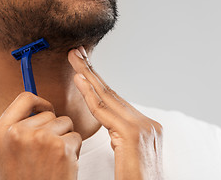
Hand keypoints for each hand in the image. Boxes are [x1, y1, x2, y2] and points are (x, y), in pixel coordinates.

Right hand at [0, 92, 81, 179]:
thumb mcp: (3, 153)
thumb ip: (14, 128)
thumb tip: (36, 106)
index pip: (24, 98)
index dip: (39, 102)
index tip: (45, 109)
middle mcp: (18, 132)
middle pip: (48, 112)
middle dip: (53, 127)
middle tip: (46, 150)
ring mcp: (40, 138)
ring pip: (65, 123)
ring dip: (64, 138)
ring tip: (52, 159)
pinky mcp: (60, 148)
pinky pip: (76, 137)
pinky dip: (73, 150)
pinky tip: (61, 166)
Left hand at [68, 47, 163, 179]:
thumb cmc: (136, 179)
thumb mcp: (127, 153)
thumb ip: (121, 136)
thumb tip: (110, 128)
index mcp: (144, 125)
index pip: (116, 99)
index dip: (98, 82)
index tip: (84, 68)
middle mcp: (146, 122)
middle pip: (112, 92)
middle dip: (92, 71)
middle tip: (77, 53)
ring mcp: (141, 126)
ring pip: (107, 97)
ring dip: (88, 75)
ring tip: (75, 59)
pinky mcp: (132, 134)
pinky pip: (104, 111)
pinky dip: (90, 94)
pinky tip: (79, 79)